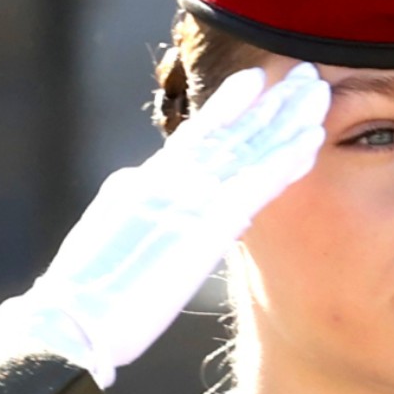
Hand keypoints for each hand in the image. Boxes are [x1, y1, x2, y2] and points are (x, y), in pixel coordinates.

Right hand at [12, 63, 329, 385]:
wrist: (74, 319)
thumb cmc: (88, 288)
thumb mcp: (112, 230)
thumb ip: (137, 202)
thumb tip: (143, 182)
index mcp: (146, 182)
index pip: (197, 134)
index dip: (230, 105)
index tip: (259, 79)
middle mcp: (169, 180)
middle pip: (232, 133)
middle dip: (271, 103)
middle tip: (307, 74)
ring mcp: (187, 200)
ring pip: (250, 150)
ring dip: (287, 121)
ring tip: (319, 94)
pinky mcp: (204, 228)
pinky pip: (255, 186)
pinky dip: (284, 162)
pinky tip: (311, 143)